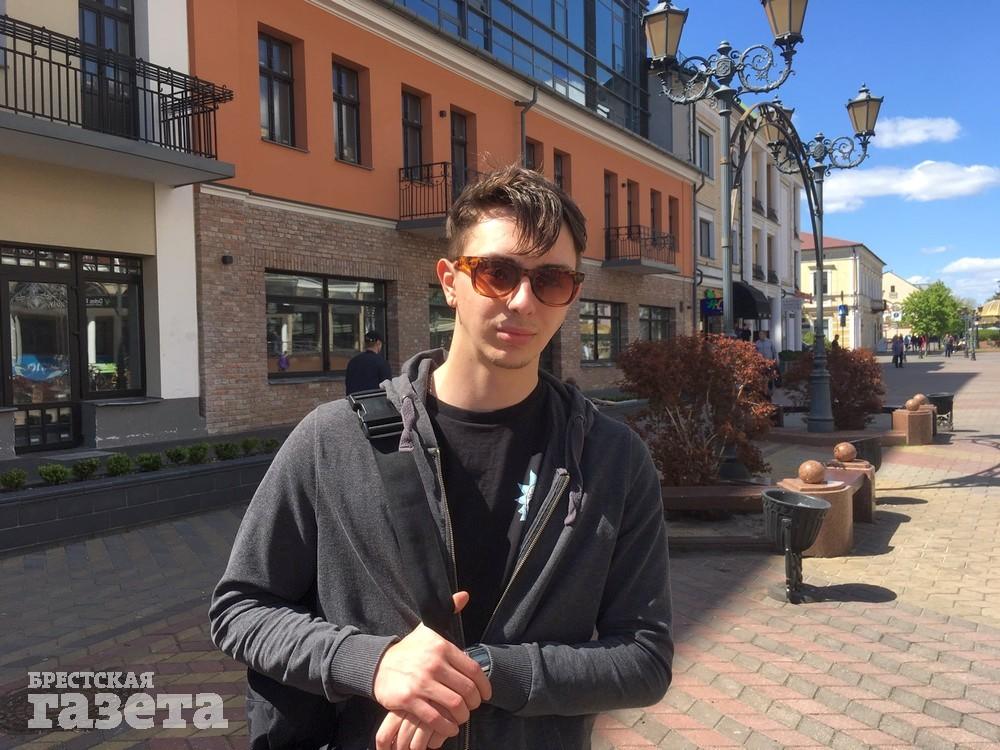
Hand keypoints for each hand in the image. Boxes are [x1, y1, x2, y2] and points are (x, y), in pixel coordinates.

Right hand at [373, 592, 490, 743]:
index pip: (473, 669)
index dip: (484, 686)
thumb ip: (448, 611)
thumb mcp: (428, 629)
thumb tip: (464, 595)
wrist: (378, 664)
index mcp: (441, 646)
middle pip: (466, 689)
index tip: (485, 695)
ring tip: (461, 717)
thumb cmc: (410, 649)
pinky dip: (446, 727)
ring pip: (453, 705)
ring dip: (462, 716)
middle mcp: (433, 663)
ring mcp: (420, 682)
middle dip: (474, 703)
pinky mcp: (408, 700)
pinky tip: (449, 728)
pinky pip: (435, 719)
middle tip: (472, 708)